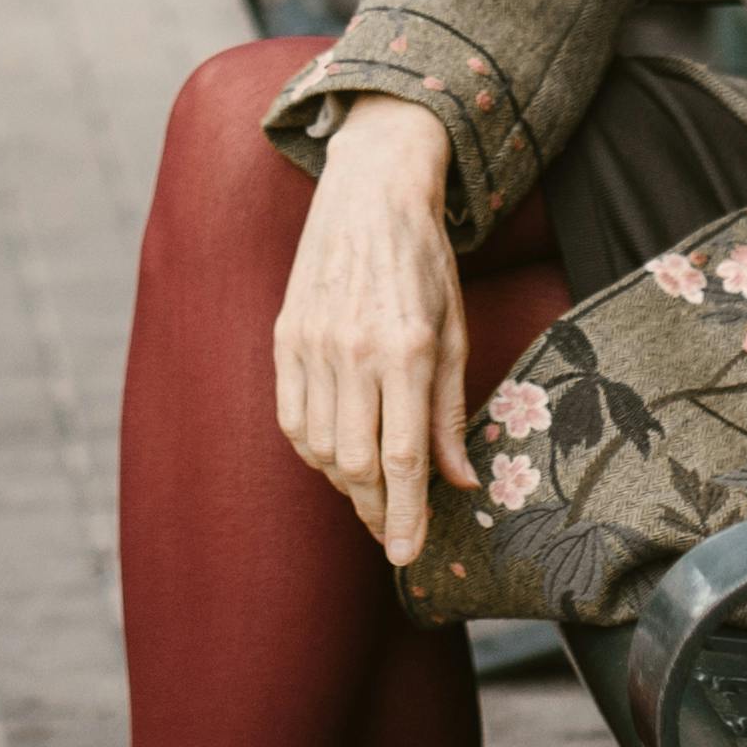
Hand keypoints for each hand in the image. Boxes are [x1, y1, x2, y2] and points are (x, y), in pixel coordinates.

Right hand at [276, 100, 482, 563]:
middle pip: (356, 463)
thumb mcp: (455, 332)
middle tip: (391, 530)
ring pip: (320, 447)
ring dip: (345, 483)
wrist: (370, 191)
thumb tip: (460, 482)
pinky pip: (291, 418)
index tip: (407, 555)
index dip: (405, 516)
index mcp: (407, 349)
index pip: (401, 459)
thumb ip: (451, 412)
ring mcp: (312, 344)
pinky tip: (336, 454)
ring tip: (369, 492)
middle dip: (374, 509)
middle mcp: (354, 351)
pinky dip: (313, 449)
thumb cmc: (423, 261)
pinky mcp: (286, 337)